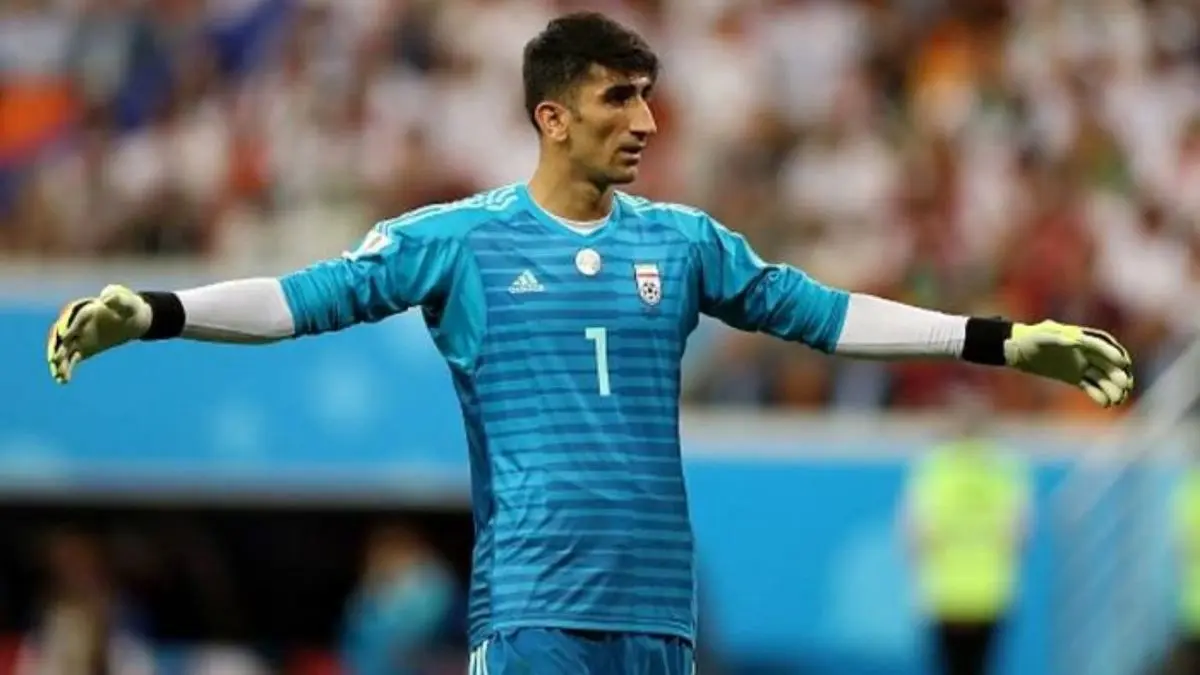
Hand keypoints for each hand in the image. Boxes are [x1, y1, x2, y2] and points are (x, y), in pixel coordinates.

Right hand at [47, 285, 151, 383]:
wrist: (133, 317)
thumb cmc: (128, 306)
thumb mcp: (126, 301)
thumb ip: (117, 298)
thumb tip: (107, 299)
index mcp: (84, 310)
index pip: (73, 319)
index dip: (69, 328)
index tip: (65, 338)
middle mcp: (76, 325)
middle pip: (62, 336)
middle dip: (57, 347)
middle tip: (55, 360)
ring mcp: (78, 337)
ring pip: (65, 351)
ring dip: (60, 363)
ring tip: (59, 376)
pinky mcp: (83, 348)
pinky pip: (72, 359)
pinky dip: (67, 369)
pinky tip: (63, 381)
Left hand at [1004, 320, 1133, 407]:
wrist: (1020, 350)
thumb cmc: (1031, 338)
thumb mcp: (1042, 335)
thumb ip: (1058, 337)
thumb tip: (1076, 341)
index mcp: (1081, 337)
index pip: (1102, 345)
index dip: (1112, 353)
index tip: (1123, 363)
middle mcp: (1085, 351)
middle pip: (1107, 363)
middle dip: (1118, 374)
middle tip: (1126, 386)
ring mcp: (1082, 364)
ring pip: (1102, 377)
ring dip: (1112, 387)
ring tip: (1118, 400)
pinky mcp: (1075, 376)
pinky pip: (1090, 386)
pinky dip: (1098, 394)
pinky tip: (1106, 404)